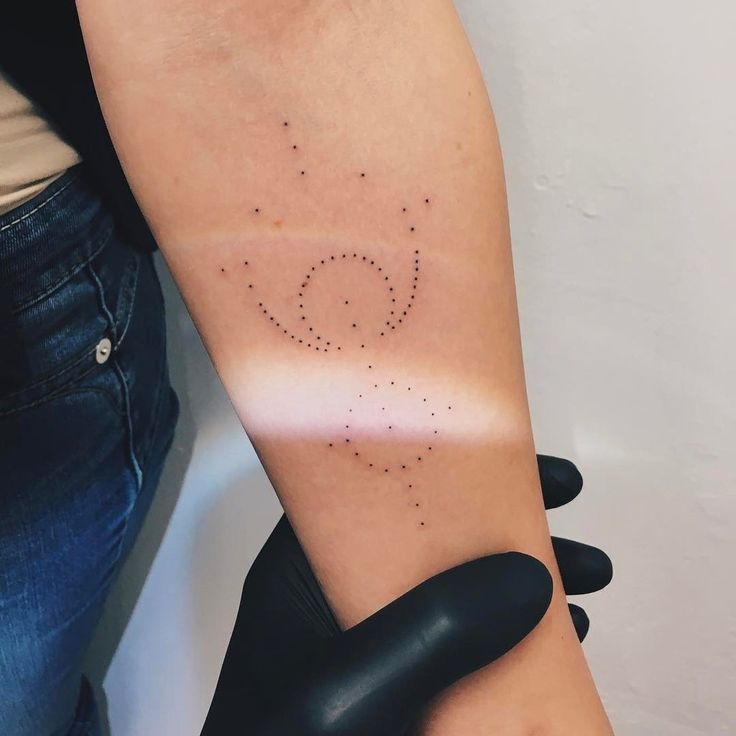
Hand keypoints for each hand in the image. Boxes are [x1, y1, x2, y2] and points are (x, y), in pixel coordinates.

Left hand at [201, 455, 611, 734]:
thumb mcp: (350, 691)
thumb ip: (428, 635)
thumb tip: (523, 574)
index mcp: (306, 574)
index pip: (379, 491)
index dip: (449, 466)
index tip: (521, 464)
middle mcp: (339, 596)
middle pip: (431, 532)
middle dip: (506, 520)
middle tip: (569, 506)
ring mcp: (372, 641)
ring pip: (456, 588)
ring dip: (524, 579)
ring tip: (589, 580)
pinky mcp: (401, 683)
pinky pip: (465, 644)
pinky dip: (515, 636)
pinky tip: (561, 639)